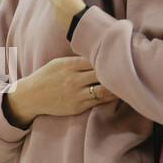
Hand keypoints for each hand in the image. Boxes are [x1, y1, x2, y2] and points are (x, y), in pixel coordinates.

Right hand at [4, 56, 118, 125]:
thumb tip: (98, 57)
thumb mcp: (59, 63)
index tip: (122, 55)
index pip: (96, 59)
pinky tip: (118, 94)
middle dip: (116, 71)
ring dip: (117, 87)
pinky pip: (98, 102)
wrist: (31, 96)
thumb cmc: (46, 77)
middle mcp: (74, 79)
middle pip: (102, 73)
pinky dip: (109, 97)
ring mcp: (76, 94)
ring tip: (128, 83)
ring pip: (104, 89)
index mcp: (70, 65)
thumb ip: (77, 61)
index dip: (110, 57)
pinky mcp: (78, 106)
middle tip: (131, 69)